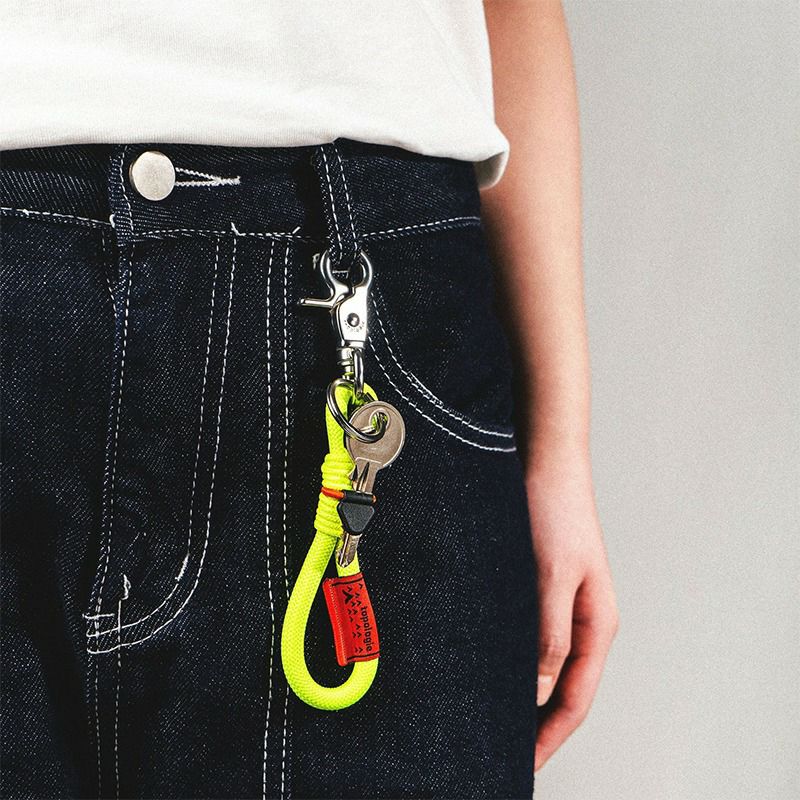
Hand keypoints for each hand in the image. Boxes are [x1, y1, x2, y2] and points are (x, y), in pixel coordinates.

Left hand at [525, 447, 618, 771]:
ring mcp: (562, 604)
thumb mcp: (552, 576)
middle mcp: (583, 619)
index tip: (523, 762)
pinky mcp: (540, 587)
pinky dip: (516, 660)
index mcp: (597, 623)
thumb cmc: (554, 510)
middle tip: (504, 748)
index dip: (550, 735)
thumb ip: (550, 634)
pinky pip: (532, 637)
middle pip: (562, 687)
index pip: (575, 697)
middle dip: (538, 723)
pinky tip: (493, 666)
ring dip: (525, 692)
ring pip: (546, 663)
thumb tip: (539, 690)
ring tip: (495, 717)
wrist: (543, 461)